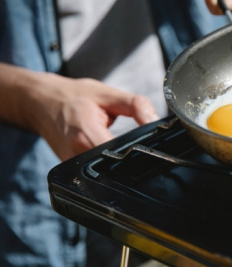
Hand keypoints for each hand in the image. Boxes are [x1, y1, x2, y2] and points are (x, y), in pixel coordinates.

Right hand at [34, 75, 159, 160]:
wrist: (41, 102)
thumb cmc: (74, 97)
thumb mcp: (108, 94)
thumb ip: (136, 106)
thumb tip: (156, 121)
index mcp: (86, 134)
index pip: (121, 153)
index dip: (138, 151)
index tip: (149, 145)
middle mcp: (76, 154)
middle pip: (114, 166)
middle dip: (131, 157)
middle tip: (139, 144)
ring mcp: (70, 165)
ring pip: (105, 172)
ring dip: (118, 161)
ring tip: (123, 145)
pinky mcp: (69, 170)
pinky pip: (95, 171)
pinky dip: (106, 162)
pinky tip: (110, 151)